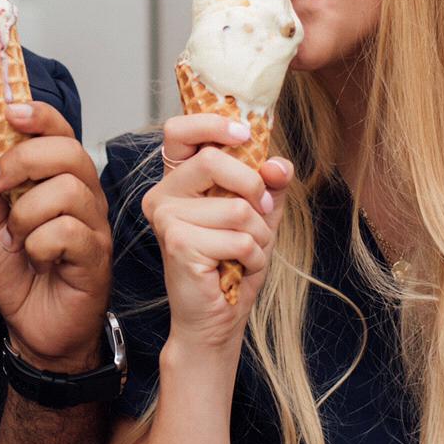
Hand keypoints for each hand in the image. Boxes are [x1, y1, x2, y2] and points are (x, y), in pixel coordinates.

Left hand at [0, 100, 112, 371]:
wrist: (34, 330)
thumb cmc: (21, 276)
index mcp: (61, 181)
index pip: (61, 131)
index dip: (39, 114)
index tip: (7, 110)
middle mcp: (85, 197)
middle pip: (68, 152)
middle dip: (22, 160)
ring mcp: (94, 226)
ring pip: (67, 192)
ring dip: (26, 213)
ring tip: (15, 238)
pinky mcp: (96, 257)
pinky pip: (68, 232)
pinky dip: (39, 244)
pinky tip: (35, 259)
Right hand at [142, 114, 292, 352]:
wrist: (217, 319)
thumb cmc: (233, 264)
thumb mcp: (260, 215)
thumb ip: (270, 183)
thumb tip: (278, 165)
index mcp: (179, 179)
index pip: (179, 130)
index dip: (212, 123)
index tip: (245, 135)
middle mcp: (164, 194)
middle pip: (216, 161)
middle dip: (254, 189)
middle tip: (262, 213)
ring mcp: (166, 217)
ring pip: (237, 208)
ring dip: (258, 236)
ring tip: (245, 254)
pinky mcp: (177, 243)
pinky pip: (238, 238)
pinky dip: (253, 257)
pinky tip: (237, 270)